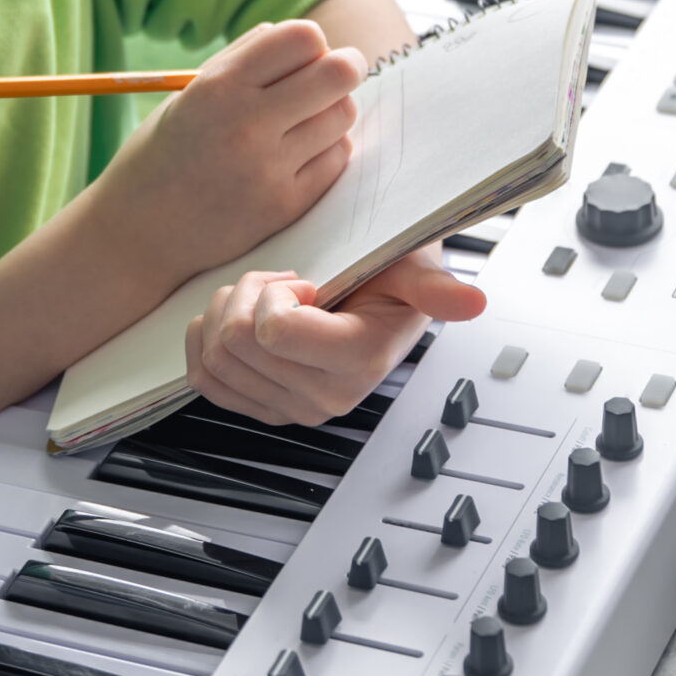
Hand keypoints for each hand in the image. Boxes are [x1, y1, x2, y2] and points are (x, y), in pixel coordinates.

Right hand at [99, 20, 362, 279]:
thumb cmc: (168, 151)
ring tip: (304, 121)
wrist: (140, 232)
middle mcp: (246, 125)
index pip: (303, 38)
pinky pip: (337, 159)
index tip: (304, 55)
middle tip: (339, 73)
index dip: (311, 43)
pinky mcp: (285, 206)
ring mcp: (268, 170)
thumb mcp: (191, 93)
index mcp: (218, 87)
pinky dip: (327, 150)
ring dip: (333, 111)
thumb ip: (246, 58)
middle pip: (337, 74)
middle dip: (344, 67)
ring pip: (343, 116)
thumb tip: (310, 41)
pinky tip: (298, 155)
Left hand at [184, 247, 484, 426]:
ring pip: (215, 357)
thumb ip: (435, 286)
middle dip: (249, 293)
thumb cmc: (392, 275)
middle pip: (236, 340)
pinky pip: (204, 377)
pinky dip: (207, 338)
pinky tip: (243, 319)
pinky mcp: (261, 407)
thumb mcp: (415, 267)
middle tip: (285, 285)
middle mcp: (326, 398)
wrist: (380, 299)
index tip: (307, 283)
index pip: (273, 331)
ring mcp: (290, 408)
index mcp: (360, 361)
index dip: (275, 292)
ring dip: (229, 311)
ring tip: (268, 300)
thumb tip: (471, 303)